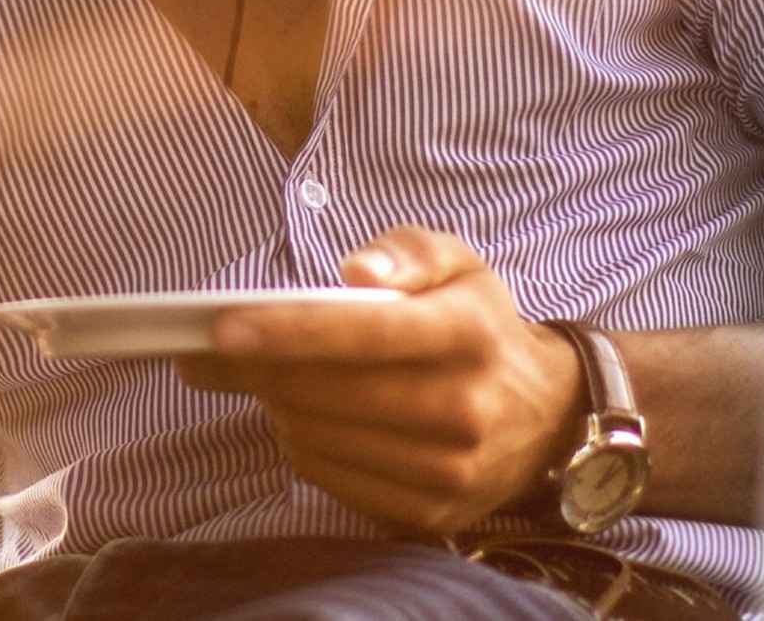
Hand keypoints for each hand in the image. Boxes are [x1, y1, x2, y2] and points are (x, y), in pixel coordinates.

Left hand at [176, 227, 585, 535]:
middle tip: (218, 349)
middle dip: (261, 369)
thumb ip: (408, 251)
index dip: (289, 331)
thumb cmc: (481, 326)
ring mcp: (448, 468)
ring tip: (268, 377)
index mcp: (468, 332)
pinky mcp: (429, 511)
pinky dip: (303, 446)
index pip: (367, 332)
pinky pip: (331, 480)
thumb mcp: (460, 265)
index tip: (221, 329)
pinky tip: (304, 417)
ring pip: (320, 439)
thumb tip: (354, 274)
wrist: (544, 414)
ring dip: (277, 406)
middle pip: (330, 393)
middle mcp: (463, 405)